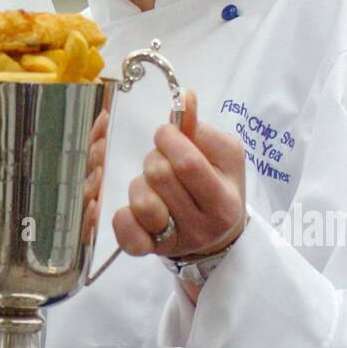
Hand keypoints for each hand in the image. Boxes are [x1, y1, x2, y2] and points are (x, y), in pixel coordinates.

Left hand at [112, 90, 246, 260]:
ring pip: (141, 201)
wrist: (217, 234)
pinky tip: (132, 207)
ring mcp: (174, 242)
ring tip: (152, 184)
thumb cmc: (219, 186)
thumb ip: (200, 129)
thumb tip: (185, 97)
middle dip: (155, 157)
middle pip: (160, 177)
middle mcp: (201, 226)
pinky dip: (123, 216)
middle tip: (161, 159)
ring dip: (141, 183)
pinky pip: (127, 234)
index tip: (164, 132)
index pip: (188, 164)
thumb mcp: (223, 156)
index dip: (169, 139)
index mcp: (223, 201)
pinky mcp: (150, 251)